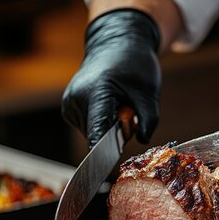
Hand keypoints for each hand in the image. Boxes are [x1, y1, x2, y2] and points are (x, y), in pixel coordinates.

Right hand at [62, 9, 160, 147]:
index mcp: (96, 93)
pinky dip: (102, 124)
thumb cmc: (134, 65)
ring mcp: (69, 105)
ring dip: (109, 129)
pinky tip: (108, 106)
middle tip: (128, 110)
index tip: (105, 175)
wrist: (115, 44)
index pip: (97, 134)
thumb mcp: (149, 92)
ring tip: (117, 104)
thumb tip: (143, 141)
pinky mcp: (69, 109)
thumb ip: (149, 120)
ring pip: (94, 135)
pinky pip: (89, 128)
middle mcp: (76, 100)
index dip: (103, 156)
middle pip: (99, 138)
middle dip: (117, 134)